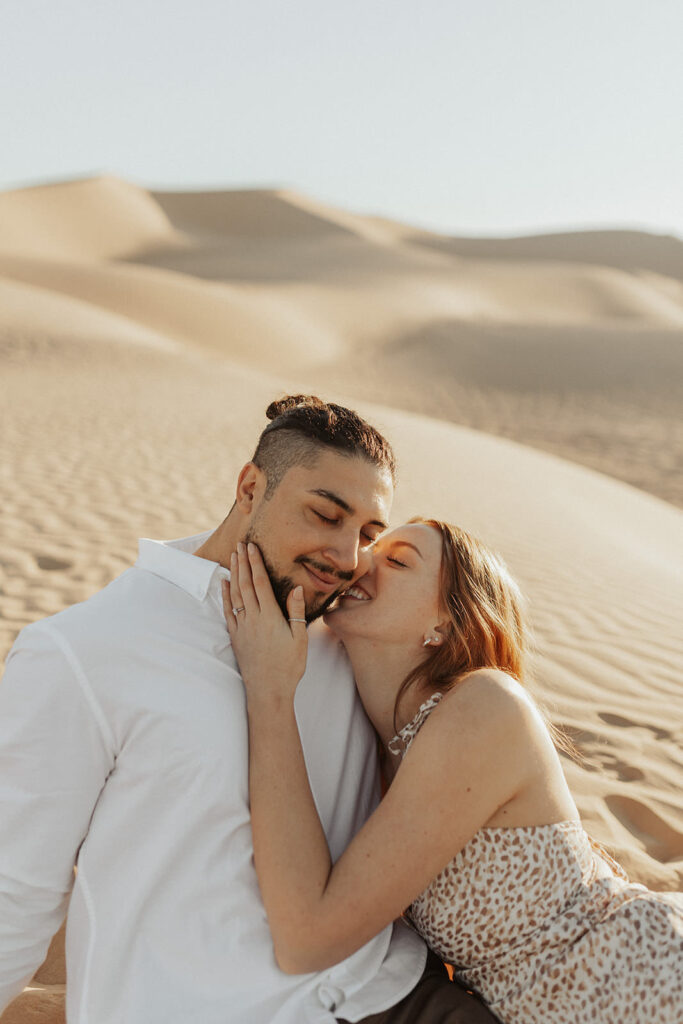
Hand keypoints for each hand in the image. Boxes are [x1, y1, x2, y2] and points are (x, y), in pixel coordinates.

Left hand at [222, 542, 307, 705]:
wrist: (268, 690)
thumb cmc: (288, 666)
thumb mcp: (300, 639)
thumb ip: (296, 612)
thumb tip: (296, 588)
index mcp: (270, 616)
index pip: (260, 583)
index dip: (255, 563)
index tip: (252, 547)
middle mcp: (253, 618)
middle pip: (245, 584)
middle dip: (242, 563)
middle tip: (240, 544)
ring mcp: (242, 627)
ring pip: (235, 595)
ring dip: (234, 574)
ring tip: (233, 557)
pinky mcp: (236, 636)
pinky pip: (228, 611)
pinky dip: (225, 595)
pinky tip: (224, 584)